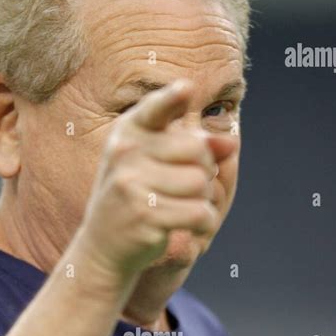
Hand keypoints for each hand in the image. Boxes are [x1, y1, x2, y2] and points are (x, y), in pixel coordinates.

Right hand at [76, 79, 235, 283]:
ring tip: (184, 209)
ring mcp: (131, 184)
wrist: (103, 246)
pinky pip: (199, 212)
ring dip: (203, 200)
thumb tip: (232, 142)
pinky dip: (205, 222)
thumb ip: (194, 149)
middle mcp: (125, 153)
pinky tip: (193, 227)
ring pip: (200, 183)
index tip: (187, 88)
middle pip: (197, 150)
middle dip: (204, 171)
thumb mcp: (157, 166)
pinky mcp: (145, 215)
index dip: (172, 99)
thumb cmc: (137, 199)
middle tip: (188, 189)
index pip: (155, 109)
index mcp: (127, 132)